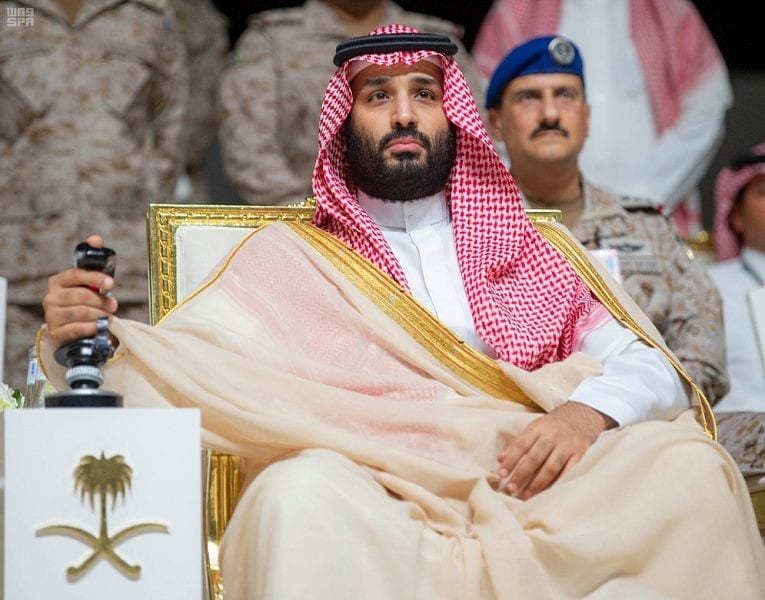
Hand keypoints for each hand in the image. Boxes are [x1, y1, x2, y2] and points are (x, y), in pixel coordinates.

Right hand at [42, 235, 118, 346]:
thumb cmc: (83, 304)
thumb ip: (93, 263)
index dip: (95, 278)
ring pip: (81, 312)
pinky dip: (92, 327)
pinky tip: (100, 326)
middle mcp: (51, 297)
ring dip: (99, 314)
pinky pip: (77, 328)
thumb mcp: (89, 284)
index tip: (111, 283)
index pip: (76, 275)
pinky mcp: (56, 333)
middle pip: (80, 295)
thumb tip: (96, 238)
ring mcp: (51, 316)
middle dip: (101, 300)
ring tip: (109, 317)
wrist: (73, 330)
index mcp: (58, 282)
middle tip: (114, 305)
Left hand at [497, 402, 615, 499]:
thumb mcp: (534, 428)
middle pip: (535, 457)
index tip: (501, 474)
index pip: (521, 445)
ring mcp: (567, 445)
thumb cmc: (552, 426)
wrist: (582, 415)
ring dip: (537, 483)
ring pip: (551, 467)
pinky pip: (568, 472)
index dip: (510, 460)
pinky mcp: (580, 454)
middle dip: (521, 475)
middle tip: (511, 489)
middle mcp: (552, 435)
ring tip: (526, 495)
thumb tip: (500, 459)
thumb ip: (518, 443)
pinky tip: (547, 493)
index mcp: (538, 427)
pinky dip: (557, 483)